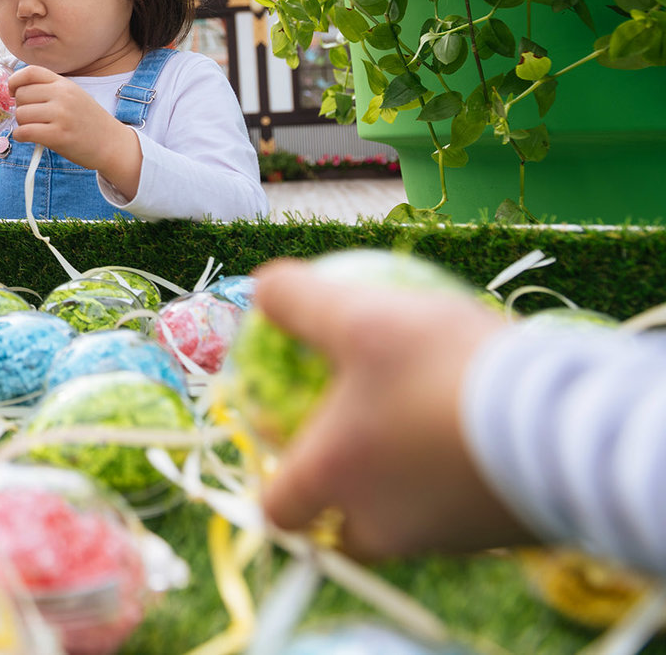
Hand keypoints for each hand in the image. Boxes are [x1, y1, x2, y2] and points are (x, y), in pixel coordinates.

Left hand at [8, 66, 134, 176]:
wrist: (111, 143)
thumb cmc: (88, 121)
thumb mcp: (73, 95)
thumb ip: (49, 89)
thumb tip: (15, 90)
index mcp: (64, 84)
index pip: (30, 72)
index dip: (14, 81)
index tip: (12, 92)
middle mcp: (62, 95)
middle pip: (21, 94)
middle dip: (20, 107)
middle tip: (32, 117)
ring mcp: (60, 115)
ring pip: (20, 114)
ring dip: (21, 124)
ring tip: (35, 128)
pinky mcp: (57, 135)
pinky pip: (23, 132)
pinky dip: (20, 136)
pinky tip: (30, 138)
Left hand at [254, 260, 530, 559]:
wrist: (564, 422)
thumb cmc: (443, 372)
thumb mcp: (359, 316)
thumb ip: (298, 301)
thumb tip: (264, 288)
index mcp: (333, 481)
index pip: (278, 511)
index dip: (275, 487)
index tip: (285, 449)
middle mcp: (384, 526)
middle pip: (347, 532)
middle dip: (343, 502)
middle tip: (359, 446)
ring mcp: (447, 538)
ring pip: (410, 524)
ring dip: (407, 485)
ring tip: (426, 420)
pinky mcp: (502, 535)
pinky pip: (467, 511)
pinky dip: (461, 478)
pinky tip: (480, 424)